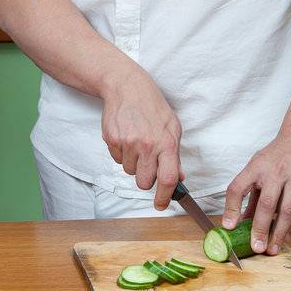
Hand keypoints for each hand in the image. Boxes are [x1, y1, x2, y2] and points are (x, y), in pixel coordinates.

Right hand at [101, 65, 183, 208]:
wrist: (126, 87)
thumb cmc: (152, 106)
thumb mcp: (172, 127)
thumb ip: (175, 155)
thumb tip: (179, 177)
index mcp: (166, 143)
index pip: (167, 179)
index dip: (165, 196)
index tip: (161, 204)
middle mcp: (147, 145)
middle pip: (144, 182)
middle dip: (146, 179)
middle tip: (148, 164)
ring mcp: (127, 143)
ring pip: (129, 171)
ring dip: (133, 163)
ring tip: (137, 142)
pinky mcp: (112, 140)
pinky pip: (117, 160)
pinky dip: (122, 153)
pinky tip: (127, 137)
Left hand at [222, 133, 290, 254]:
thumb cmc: (277, 156)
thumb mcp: (257, 167)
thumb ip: (248, 194)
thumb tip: (237, 221)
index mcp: (257, 166)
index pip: (238, 187)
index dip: (231, 207)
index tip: (229, 226)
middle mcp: (276, 171)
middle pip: (267, 203)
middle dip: (261, 228)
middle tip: (256, 247)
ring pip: (288, 211)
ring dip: (279, 233)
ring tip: (271, 249)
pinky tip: (285, 238)